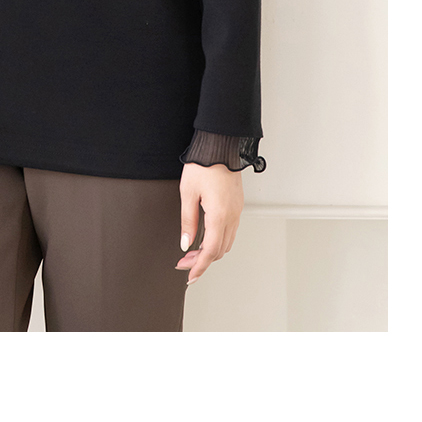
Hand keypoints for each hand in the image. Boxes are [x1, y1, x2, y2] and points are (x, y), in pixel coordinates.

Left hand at [178, 161, 243, 282]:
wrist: (220, 145)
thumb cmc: (203, 165)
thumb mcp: (187, 193)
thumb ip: (187, 221)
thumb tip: (186, 243)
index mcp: (219, 215)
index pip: (211, 251)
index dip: (199, 266)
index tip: (189, 276)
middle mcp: (232, 216)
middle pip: (220, 250)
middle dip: (202, 260)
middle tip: (184, 263)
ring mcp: (237, 211)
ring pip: (227, 242)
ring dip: (211, 251)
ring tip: (192, 252)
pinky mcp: (238, 205)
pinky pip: (231, 231)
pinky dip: (219, 240)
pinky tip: (206, 237)